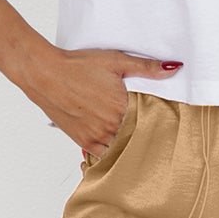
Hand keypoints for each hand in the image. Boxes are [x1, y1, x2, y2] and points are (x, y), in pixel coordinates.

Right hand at [23, 46, 183, 163]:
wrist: (44, 74)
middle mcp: (110, 127)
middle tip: (161, 143)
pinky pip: (101, 156)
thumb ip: (147, 67)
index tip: (171, 128)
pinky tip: (119, 152)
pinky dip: (111, 156)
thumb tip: (174, 69)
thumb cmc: (77, 66)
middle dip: (148, 140)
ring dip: (129, 149)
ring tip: (141, 148)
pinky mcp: (82, 141)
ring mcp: (95, 137)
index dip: (161, 127)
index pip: (151, 125)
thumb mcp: (115, 61)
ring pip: (121, 152)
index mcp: (122, 108)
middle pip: (137, 141)